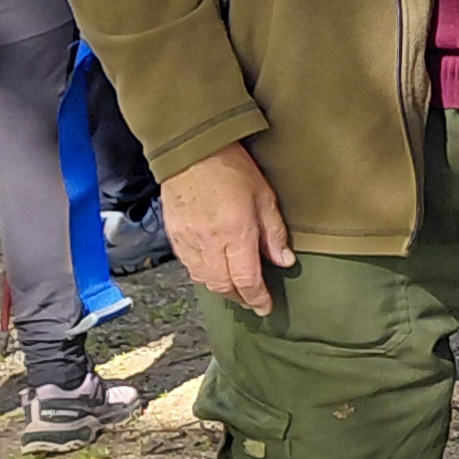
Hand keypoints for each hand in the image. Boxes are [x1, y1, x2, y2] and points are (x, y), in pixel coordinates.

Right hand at [163, 143, 293, 314]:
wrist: (191, 152)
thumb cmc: (232, 169)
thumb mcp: (264, 197)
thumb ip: (274, 233)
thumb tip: (284, 261)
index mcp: (236, 235)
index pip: (247, 280)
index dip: (257, 297)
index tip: (265, 306)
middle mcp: (209, 243)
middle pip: (223, 286)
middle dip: (240, 298)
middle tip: (252, 300)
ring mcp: (188, 241)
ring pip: (204, 279)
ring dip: (221, 289)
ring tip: (236, 289)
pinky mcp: (174, 236)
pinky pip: (188, 266)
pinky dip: (203, 274)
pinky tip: (214, 270)